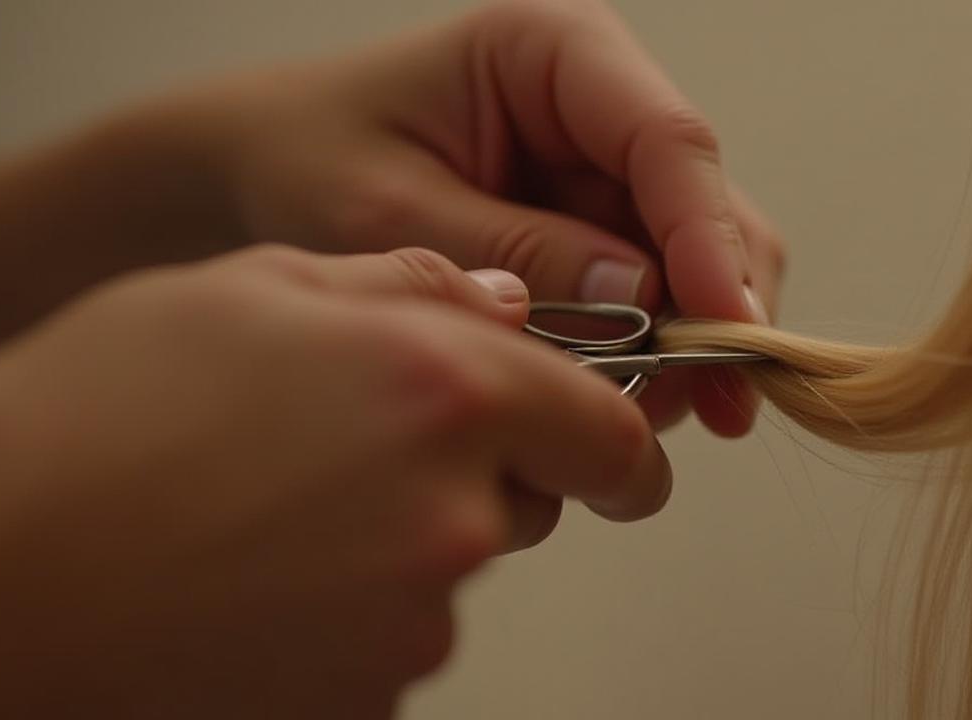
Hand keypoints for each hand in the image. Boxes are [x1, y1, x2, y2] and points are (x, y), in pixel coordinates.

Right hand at [0, 246, 667, 716]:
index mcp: (443, 389)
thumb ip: (400, 288)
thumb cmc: (81, 428)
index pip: (608, 432)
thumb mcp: (240, 292)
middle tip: (347, 454)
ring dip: (390, 545)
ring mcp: (409, 627)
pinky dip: (336, 619)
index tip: (602, 448)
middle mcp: (450, 514)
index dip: (607, 436)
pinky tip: (240, 585)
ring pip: (446, 574)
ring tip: (257, 516)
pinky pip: (383, 648)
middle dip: (473, 475)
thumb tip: (496, 301)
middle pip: (524, 501)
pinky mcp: (364, 704)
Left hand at [185, 0, 785, 434]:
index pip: (668, 140)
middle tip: (709, 406)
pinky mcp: (599, 233)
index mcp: (554, 51)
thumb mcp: (385, 210)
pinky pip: (656, 298)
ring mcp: (606, 172)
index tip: (721, 326)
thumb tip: (641, 297)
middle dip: (713, 307)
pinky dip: (649, 356)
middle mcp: (602, 103)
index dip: (708, 237)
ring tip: (642, 417)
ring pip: (697, 261)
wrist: (249, 177)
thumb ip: (511, 250)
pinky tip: (617, 405)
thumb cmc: (300, 160)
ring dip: (686, 344)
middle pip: (706, 204)